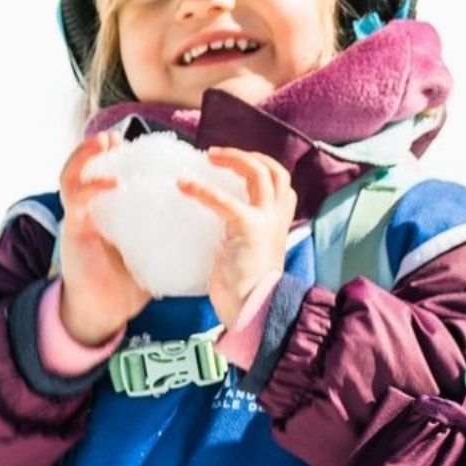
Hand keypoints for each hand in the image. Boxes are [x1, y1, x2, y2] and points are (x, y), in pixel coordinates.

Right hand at [56, 133, 148, 344]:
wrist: (103, 311)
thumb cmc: (125, 284)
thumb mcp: (145, 248)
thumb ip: (161, 232)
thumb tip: (201, 222)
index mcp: (100, 212)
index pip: (98, 175)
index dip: (109, 158)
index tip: (129, 144)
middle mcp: (84, 211)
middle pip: (78, 169)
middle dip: (91, 149)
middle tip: (114, 137)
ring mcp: (76, 219)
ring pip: (70, 177)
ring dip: (84, 156)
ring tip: (105, 143)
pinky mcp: (75, 231)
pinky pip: (78, 201)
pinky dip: (94, 187)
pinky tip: (113, 183)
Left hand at [179, 147, 295, 327]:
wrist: (254, 310)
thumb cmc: (244, 291)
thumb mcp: (243, 255)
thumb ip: (236, 236)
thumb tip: (213, 229)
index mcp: (277, 225)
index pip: (281, 186)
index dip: (261, 169)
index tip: (236, 166)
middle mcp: (276, 218)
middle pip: (275, 172)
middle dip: (249, 157)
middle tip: (218, 156)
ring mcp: (265, 221)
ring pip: (260, 173)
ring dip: (233, 159)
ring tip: (207, 157)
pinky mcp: (248, 227)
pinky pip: (224, 200)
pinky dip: (202, 190)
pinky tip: (183, 185)